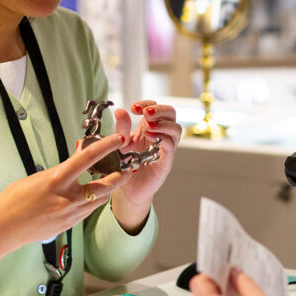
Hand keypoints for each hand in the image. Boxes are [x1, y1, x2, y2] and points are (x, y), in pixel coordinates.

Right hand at [0, 132, 130, 293]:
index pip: (87, 159)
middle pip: (105, 186)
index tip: (119, 138)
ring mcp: (69, 215)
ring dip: (107, 188)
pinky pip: (88, 211)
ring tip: (113, 177)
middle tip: (128, 166)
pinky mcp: (69, 226)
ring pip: (99, 200)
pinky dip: (93, 201)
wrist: (2, 228)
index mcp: (56, 181)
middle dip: (120, 175)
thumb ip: (62, 167)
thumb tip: (79, 153)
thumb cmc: (15, 199)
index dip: (106, 146)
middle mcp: (66, 199)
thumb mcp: (39, 177)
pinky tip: (93, 194)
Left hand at [109, 100, 181, 230]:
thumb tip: (120, 110)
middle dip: (160, 110)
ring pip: (176, 128)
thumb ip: (121, 129)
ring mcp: (165, 148)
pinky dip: (163, 138)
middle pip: (171, 114)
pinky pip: (172, 146)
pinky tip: (150, 138)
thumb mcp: (120, 144)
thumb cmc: (124, 166)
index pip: (154, 107)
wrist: (127, 190)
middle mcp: (160, 135)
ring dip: (163, 124)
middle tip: (146, 113)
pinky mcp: (166, 161)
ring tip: (148, 127)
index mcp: (148, 127)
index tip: (133, 108)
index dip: (146, 104)